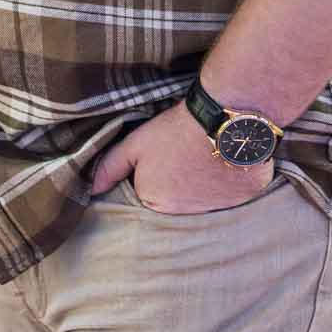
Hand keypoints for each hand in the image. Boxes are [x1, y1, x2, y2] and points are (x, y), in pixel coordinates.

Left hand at [89, 100, 274, 212]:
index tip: (165, 157)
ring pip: (204, 203)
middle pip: (177, 203)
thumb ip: (110, 167)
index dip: (155, 175)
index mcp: (155, 202)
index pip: (149, 197)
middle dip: (178, 185)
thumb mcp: (136, 142)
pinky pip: (232, 198)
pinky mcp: (242, 202)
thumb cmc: (177, 128)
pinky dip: (229, 185)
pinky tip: (226, 163)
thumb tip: (90, 189)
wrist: (224, 116)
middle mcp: (185, 215)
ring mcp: (216, 210)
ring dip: (203, 188)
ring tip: (205, 157)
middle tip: (185, 156)